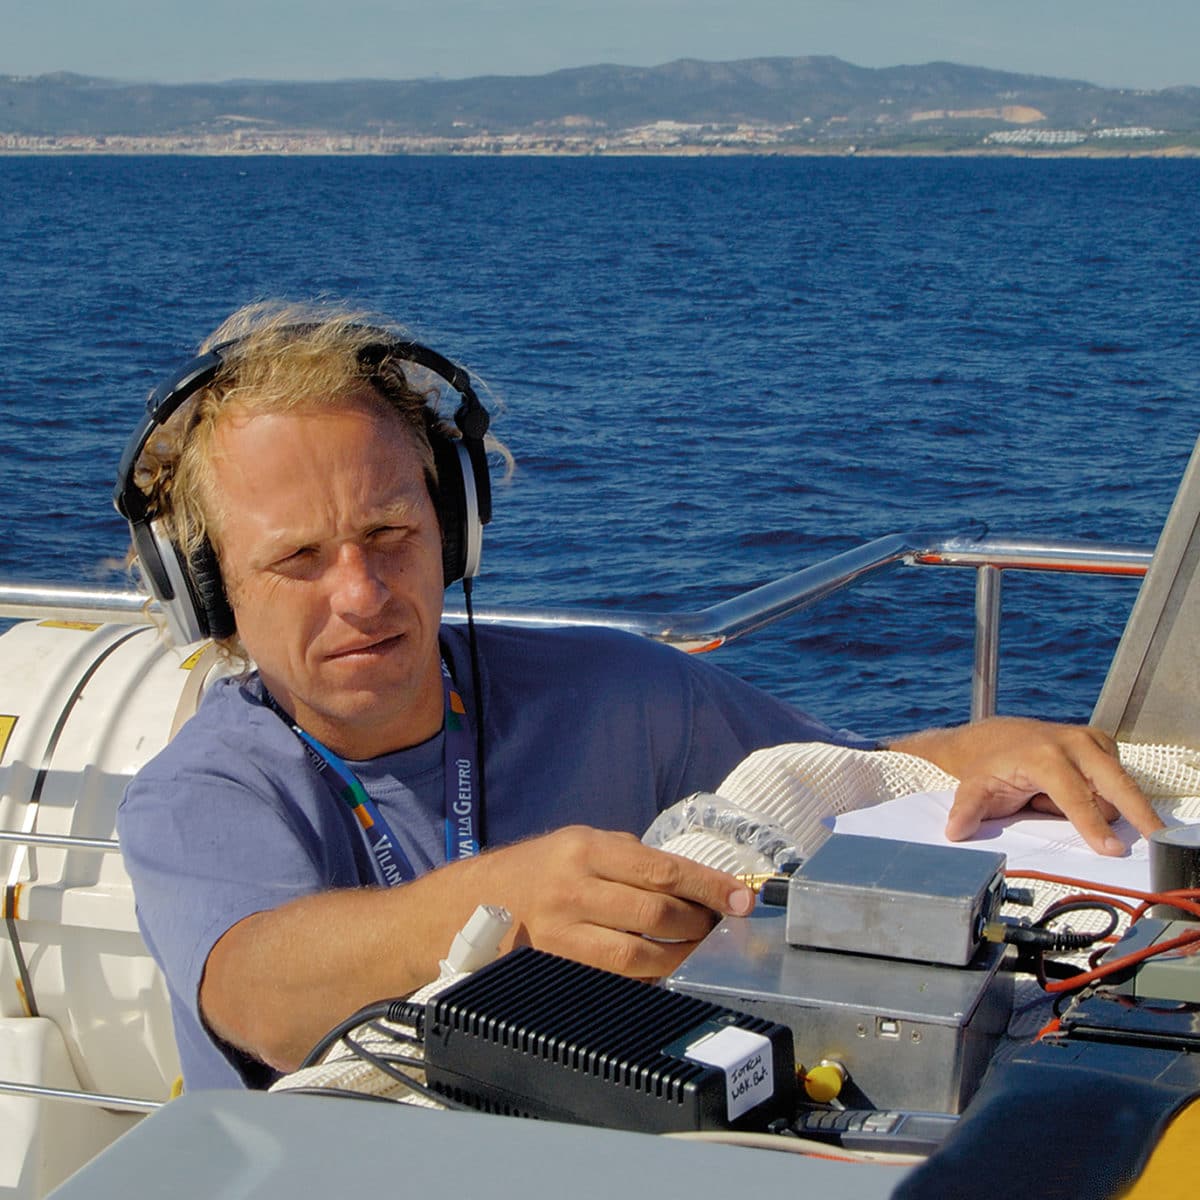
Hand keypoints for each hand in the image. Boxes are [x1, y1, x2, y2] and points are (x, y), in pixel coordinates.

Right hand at [472, 825, 754, 977]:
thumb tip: (697, 883)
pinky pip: (615, 979)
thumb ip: (634, 860)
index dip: (710, 887)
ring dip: (679, 956)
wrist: (474, 901)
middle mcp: (573, 889)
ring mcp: (562, 933)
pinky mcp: (556, 968)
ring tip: (693, 949)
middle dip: (699, 924)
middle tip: (718, 926)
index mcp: (586, 849)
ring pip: (639, 954)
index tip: (743, 900)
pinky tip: (660, 968)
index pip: (664, 869)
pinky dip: (647, 977)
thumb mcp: (582, 844)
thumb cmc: (541, 869)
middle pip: (657, 912)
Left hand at [891, 717, 1162, 855]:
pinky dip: (1102, 792)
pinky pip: (1116, 777)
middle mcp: (1073, 742)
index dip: (1092, 826)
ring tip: (1051, 802)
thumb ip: (966, 811)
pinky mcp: (1102, 742)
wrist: (996, 737)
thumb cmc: (988, 768)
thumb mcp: (973, 789)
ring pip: (1116, 784)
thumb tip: (954, 832)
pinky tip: (1073, 792)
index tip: (1111, 850)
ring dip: (1099, 804)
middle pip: (1115, 782)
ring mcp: (1091, 740)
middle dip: (1138, 810)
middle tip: (1159, 838)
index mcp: (1044, 756)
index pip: (1075, 797)